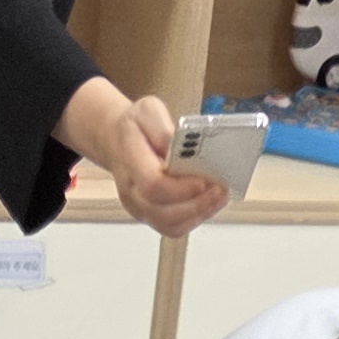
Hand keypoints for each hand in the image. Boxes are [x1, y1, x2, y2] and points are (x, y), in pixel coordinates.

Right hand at [61, 80, 223, 235]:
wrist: (118, 141)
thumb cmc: (136, 127)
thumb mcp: (148, 111)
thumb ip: (164, 129)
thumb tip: (185, 147)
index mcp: (128, 160)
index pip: (152, 185)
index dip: (181, 188)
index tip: (203, 180)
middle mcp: (131, 191)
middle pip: (162, 212)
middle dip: (196, 203)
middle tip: (219, 188)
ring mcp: (139, 208)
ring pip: (170, 225)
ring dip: (199, 213)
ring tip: (219, 195)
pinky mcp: (150, 216)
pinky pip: (173, 228)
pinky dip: (195, 218)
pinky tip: (209, 203)